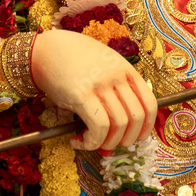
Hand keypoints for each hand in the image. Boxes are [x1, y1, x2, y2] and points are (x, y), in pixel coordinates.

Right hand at [30, 28, 156, 150]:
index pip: (150, 103)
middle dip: (127, 140)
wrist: (45, 50)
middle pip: (136, 118)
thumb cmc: (73, 60)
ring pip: (119, 125)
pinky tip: (78, 141)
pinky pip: (99, 127)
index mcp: (125, 68)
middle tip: (111, 144)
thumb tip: (122, 125)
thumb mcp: (103, 65)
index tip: (137, 138)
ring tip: (92, 142)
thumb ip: (115, 86)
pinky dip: (91, 142)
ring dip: (107, 143)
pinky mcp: (81, 95)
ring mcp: (100, 85)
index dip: (146, 127)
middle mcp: (116, 76)